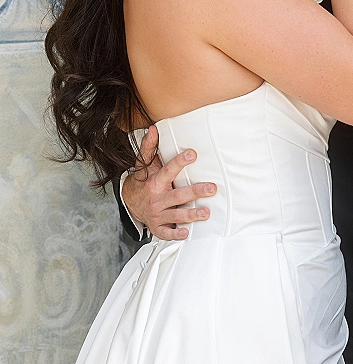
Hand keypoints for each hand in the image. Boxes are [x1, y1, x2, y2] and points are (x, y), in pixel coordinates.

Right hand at [122, 125, 215, 240]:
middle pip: (178, 196)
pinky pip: (166, 233)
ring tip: (206, 212)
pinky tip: (187, 233)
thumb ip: (150, 147)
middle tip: (212, 188)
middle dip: (195, 192)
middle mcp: (157, 199)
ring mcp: (157, 214)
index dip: (180, 162)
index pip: (168, 171)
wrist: (130, 202)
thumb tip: (154, 128)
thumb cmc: (143, 181)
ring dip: (191, 215)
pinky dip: (176, 235)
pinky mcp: (158, 227)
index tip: (193, 154)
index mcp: (155, 182)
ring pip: (176, 216)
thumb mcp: (144, 164)